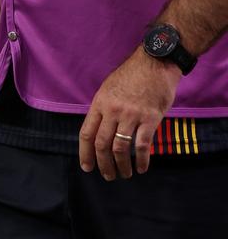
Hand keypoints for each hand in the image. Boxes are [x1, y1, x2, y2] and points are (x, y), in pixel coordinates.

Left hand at [79, 47, 181, 179]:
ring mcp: (131, 115)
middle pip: (102, 143)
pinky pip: (142, 144)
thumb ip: (103, 109)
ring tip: (124, 174)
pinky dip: (141, 160)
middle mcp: (112, 111)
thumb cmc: (131, 75)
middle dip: (103, 163)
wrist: (154, 63)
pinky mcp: (150, 119)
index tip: (86, 167)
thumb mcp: (108, 88)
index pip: (87, 132)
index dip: (85, 152)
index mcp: (99, 103)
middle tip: (107, 176)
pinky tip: (141, 168)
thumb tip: (99, 129)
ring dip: (121, 165)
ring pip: (120, 147)